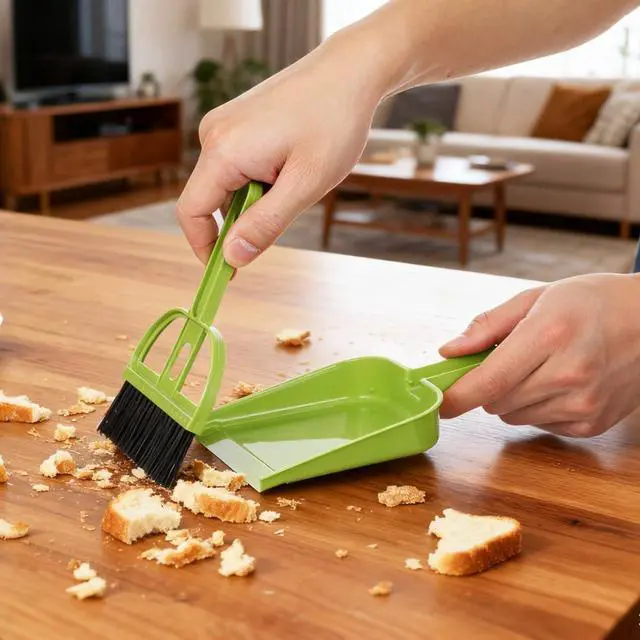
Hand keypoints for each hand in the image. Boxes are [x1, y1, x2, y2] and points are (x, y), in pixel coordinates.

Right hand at [177, 35, 384, 266]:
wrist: (350, 71)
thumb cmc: (334, 122)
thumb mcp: (305, 184)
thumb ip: (265, 224)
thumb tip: (232, 258)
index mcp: (223, 150)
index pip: (191, 212)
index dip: (205, 247)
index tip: (228, 271)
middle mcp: (213, 134)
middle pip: (210, 199)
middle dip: (242, 219)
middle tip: (287, 211)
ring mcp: (224, 125)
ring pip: (227, 184)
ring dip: (256, 198)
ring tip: (297, 178)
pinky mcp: (237, 122)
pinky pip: (236, 165)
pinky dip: (259, 180)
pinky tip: (291, 165)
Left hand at [438, 274, 639, 436]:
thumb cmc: (592, 302)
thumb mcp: (537, 297)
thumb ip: (488, 326)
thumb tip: (448, 352)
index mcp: (549, 336)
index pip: (488, 381)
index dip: (456, 396)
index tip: (437, 402)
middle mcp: (568, 375)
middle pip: (495, 402)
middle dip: (490, 384)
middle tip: (509, 359)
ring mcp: (584, 405)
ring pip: (513, 416)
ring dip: (513, 397)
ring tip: (542, 366)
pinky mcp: (592, 425)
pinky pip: (540, 424)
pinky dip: (538, 407)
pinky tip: (561, 382)